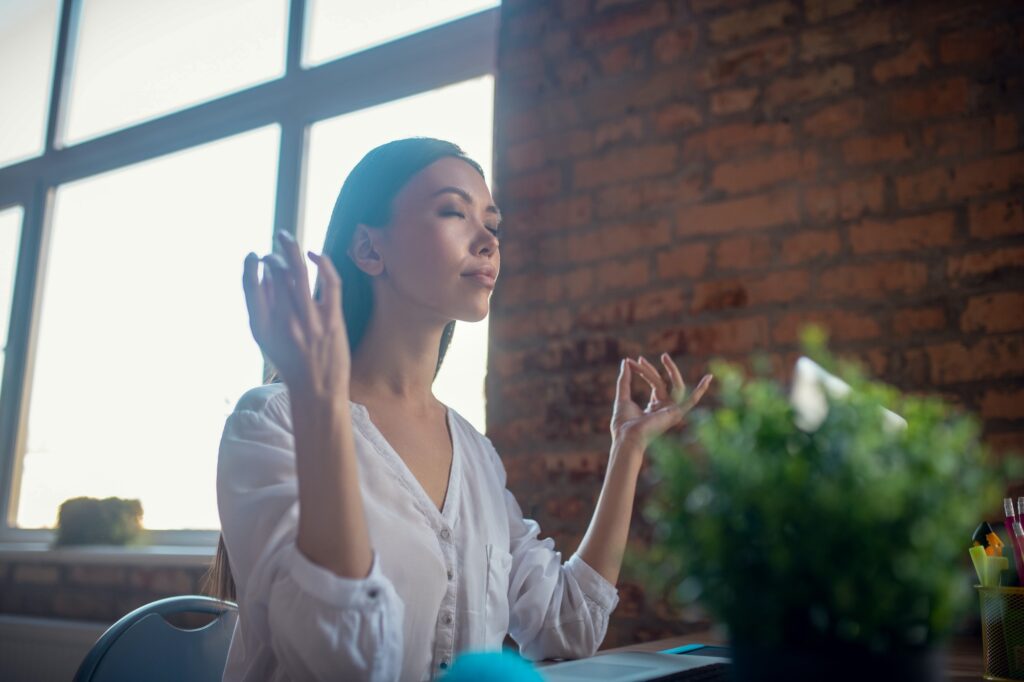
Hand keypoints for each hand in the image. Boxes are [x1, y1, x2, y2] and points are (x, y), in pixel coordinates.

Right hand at [242, 231, 350, 400]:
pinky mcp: (332, 320)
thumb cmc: (291, 364)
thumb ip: (262, 307)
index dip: (250, 266)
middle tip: (275, 248)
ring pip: (298, 273)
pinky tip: (315, 254)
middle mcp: (285, 321)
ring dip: (291, 250)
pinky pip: (329, 283)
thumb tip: (265, 275)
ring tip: (285, 238)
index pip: (250, 286)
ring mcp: (310, 320)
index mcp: (263, 327)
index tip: (255, 255)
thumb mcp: (265, 339)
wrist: (317, 391)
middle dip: (274, 256)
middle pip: (276, 275)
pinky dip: (323, 263)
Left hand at [610, 352, 712, 450]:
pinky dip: (701, 390)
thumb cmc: (623, 423)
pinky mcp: (676, 413)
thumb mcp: (623, 396)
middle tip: (640, 358)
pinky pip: (692, 400)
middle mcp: (666, 409)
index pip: (655, 383)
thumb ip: (625, 380)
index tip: (630, 361)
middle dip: (650, 370)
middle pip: (662, 383)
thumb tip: (625, 362)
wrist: (626, 437)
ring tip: (664, 356)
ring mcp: (672, 412)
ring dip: (671, 370)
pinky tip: (708, 378)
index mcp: (655, 408)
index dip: (644, 371)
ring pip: (675, 386)